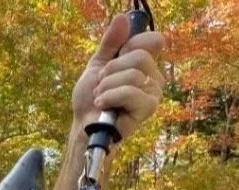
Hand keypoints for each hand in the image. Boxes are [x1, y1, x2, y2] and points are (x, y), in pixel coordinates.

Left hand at [71, 13, 164, 142]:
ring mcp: (153, 92)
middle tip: (101, 83)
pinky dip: (110, 96)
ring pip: (133, 75)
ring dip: (106, 86)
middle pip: (140, 56)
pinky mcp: (148, 108)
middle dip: (111, 70)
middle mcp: (154, 76)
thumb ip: (110, 43)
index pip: (154, 40)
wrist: (84, 123)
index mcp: (144, 63)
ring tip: (100, 97)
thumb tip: (122, 18)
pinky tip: (103, 104)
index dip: (131, 45)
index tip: (115, 58)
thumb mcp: (98, 64)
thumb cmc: (92, 98)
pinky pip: (131, 92)